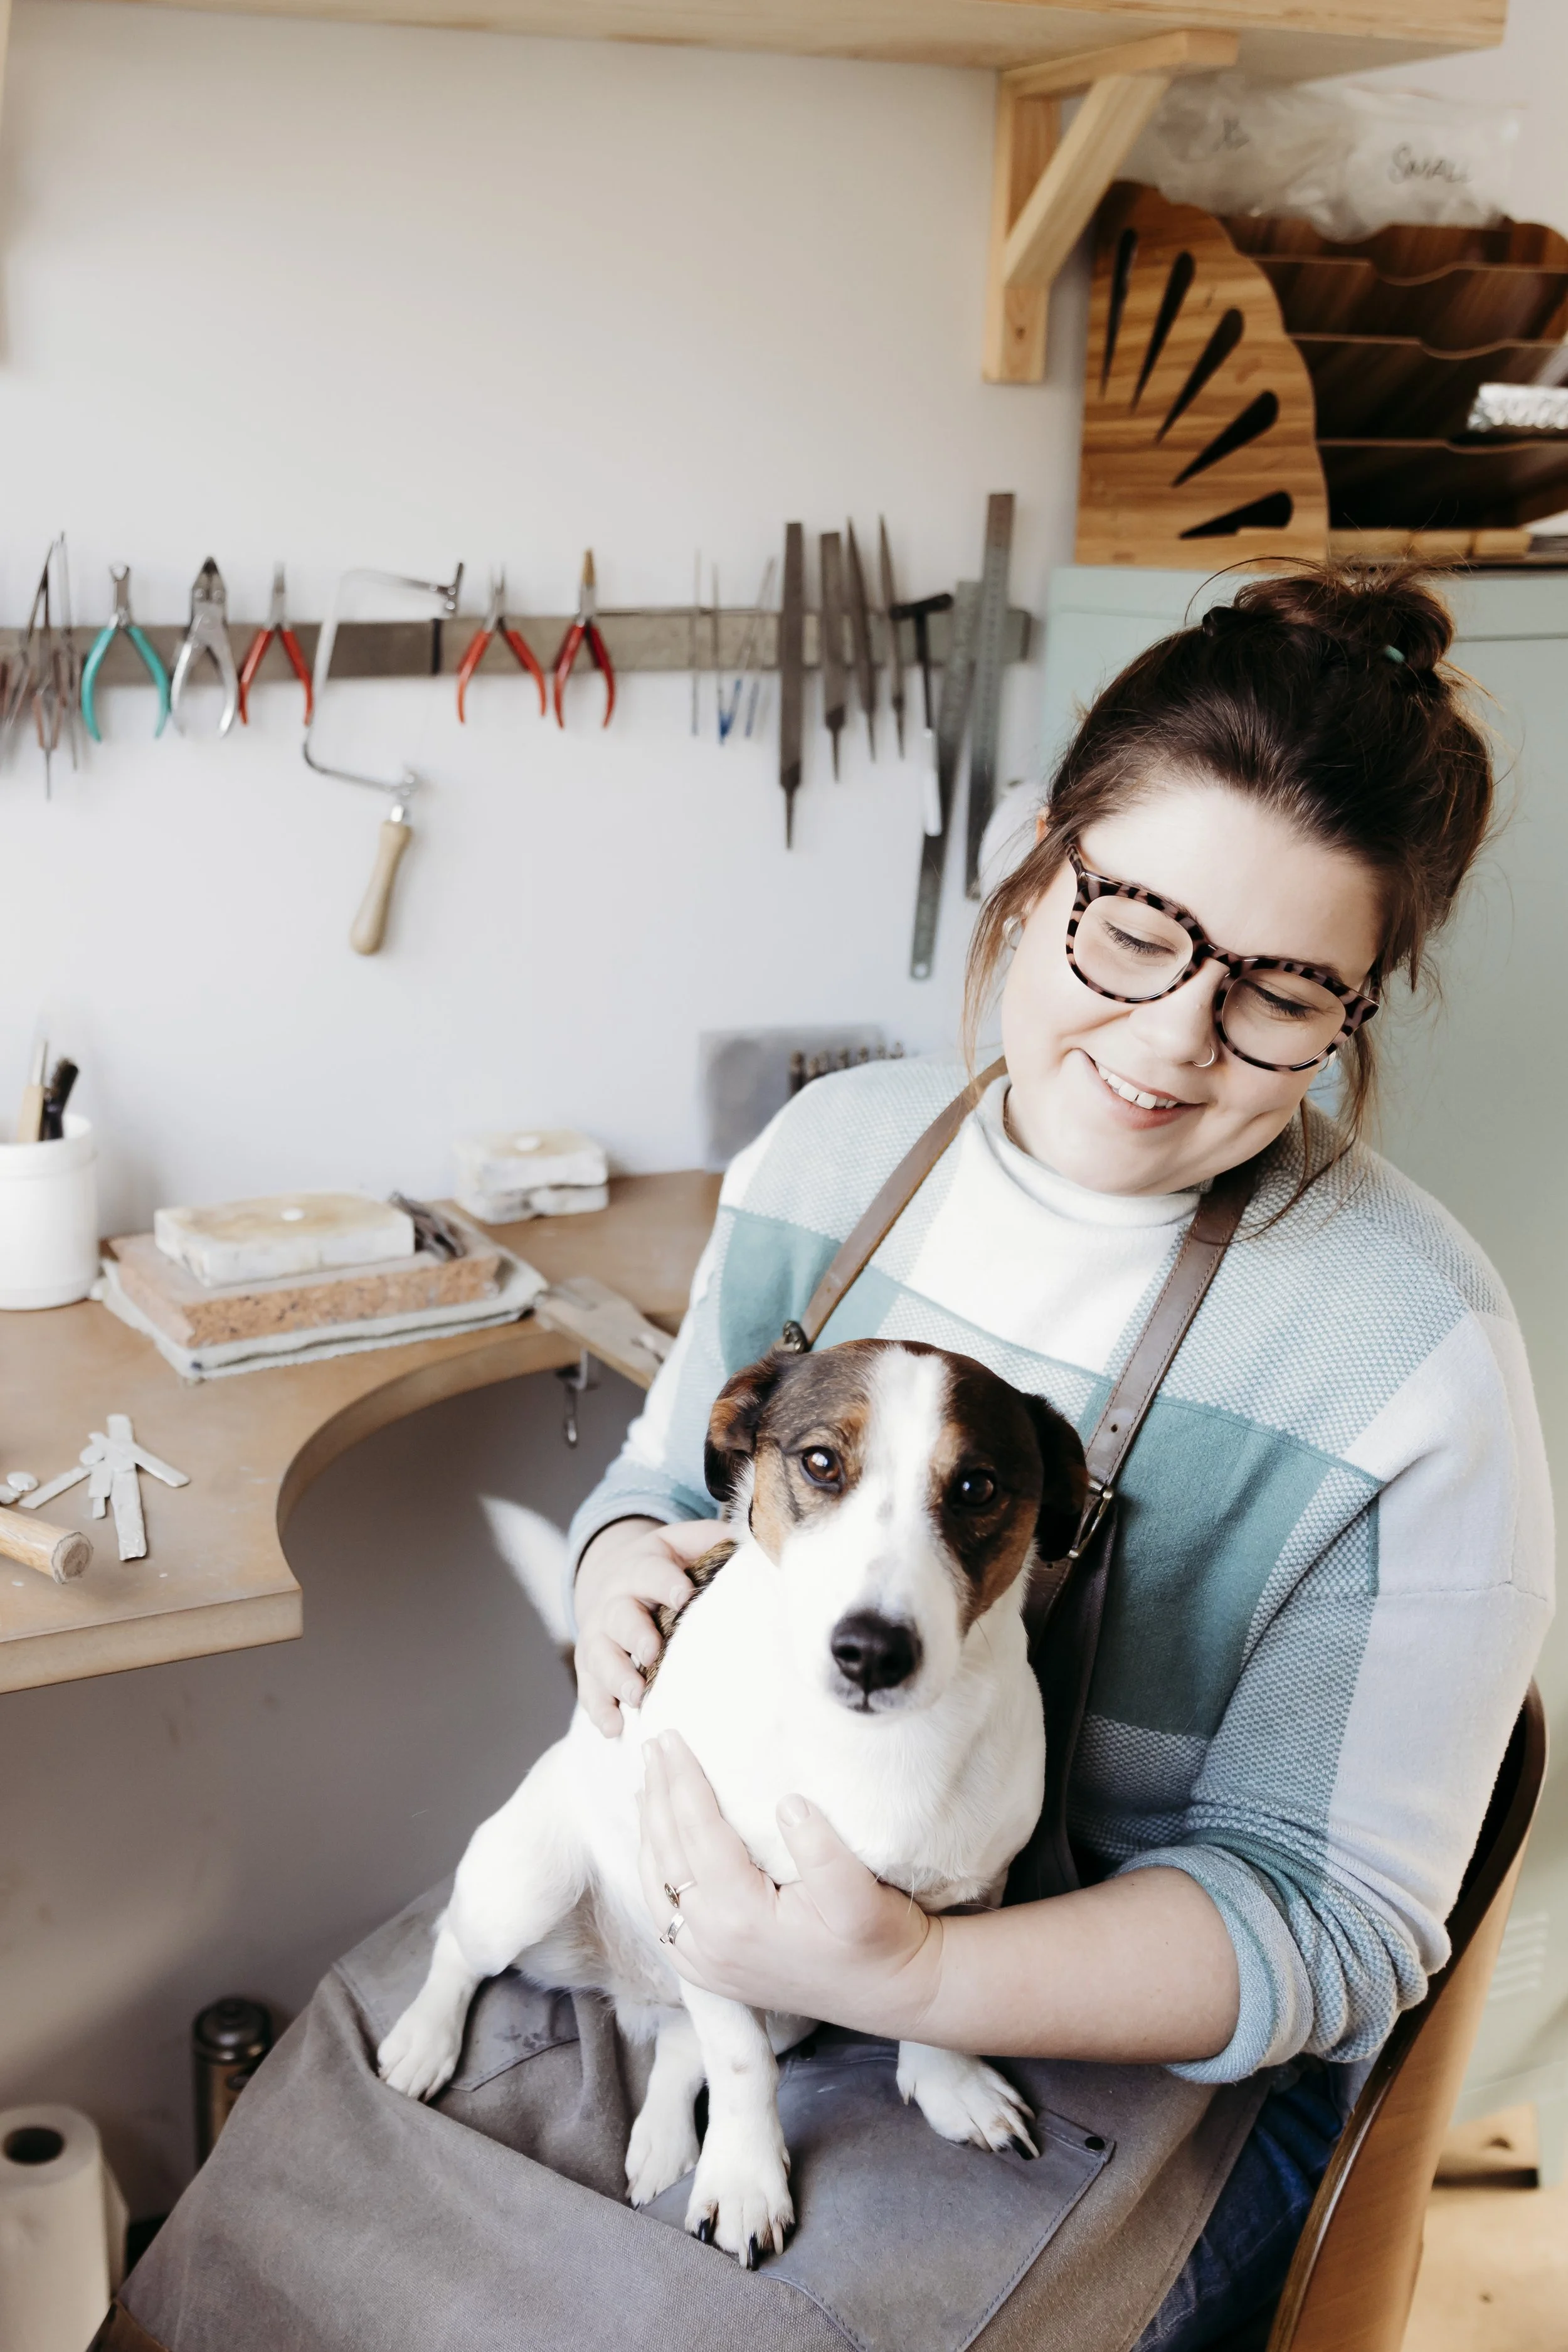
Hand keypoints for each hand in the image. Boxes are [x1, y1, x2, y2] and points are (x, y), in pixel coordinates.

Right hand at [574, 1518, 723, 1737]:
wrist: (613, 1579)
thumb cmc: (660, 1567)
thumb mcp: (680, 1544)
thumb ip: (709, 1540)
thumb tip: (749, 1545)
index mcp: (639, 1569)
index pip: (648, 1573)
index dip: (664, 1583)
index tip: (683, 1596)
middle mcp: (613, 1602)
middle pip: (618, 1616)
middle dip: (635, 1634)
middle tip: (652, 1652)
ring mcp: (599, 1636)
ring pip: (600, 1655)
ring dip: (615, 1676)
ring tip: (635, 1696)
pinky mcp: (590, 1665)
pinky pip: (590, 1688)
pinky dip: (599, 1709)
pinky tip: (614, 1727)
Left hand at [638, 1730, 943, 2036]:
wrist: (890, 1994)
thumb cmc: (880, 1940)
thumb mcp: (861, 1896)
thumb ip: (824, 1852)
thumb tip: (787, 1803)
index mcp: (741, 1917)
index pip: (698, 1831)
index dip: (682, 1780)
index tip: (671, 1738)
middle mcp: (711, 1943)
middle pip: (669, 1852)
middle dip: (658, 1793)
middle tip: (652, 1745)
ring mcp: (705, 1963)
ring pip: (656, 1884)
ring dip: (649, 1829)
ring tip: (648, 1783)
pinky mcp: (710, 1972)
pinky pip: (662, 1917)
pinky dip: (653, 1872)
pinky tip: (655, 1847)